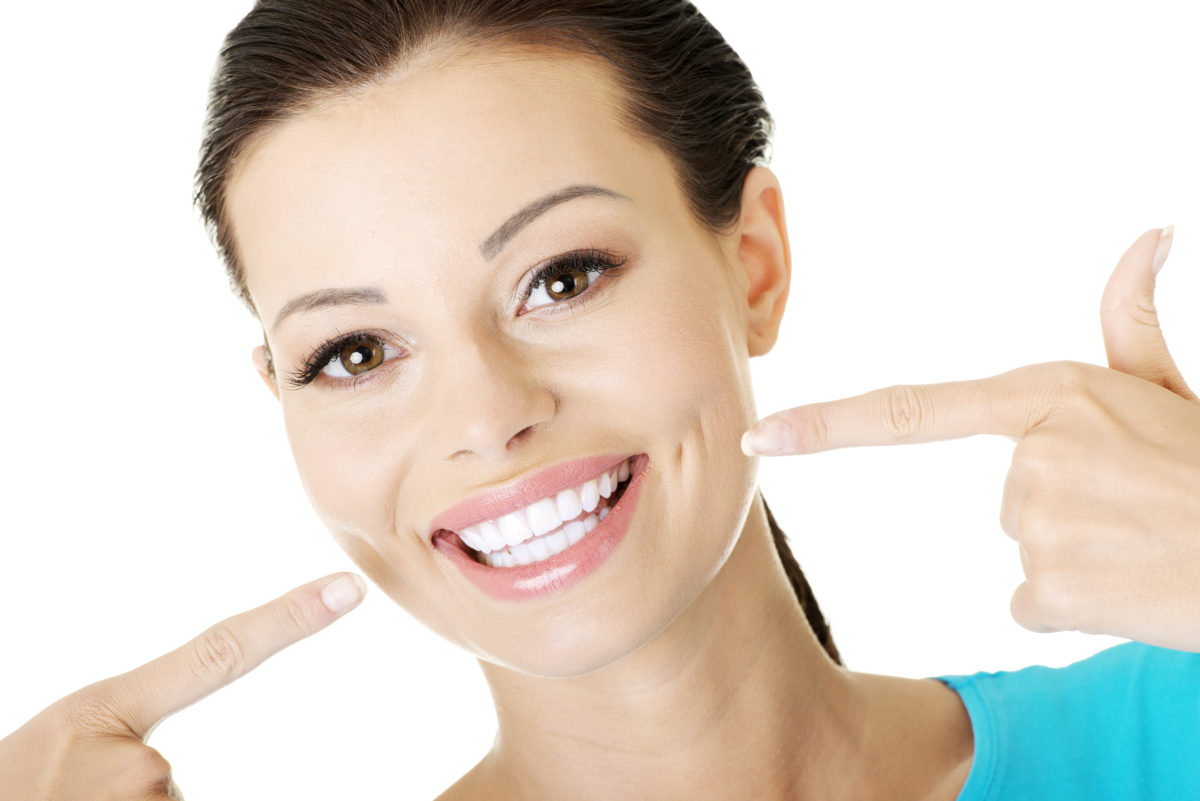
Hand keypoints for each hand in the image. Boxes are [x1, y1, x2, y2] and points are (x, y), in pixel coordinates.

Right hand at [0, 572, 365, 798]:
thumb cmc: (12, 789)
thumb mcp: (61, 746)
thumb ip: (122, 744)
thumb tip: (161, 769)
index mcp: (104, 711)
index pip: (218, 653)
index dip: (288, 621)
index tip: (347, 589)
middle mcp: (138, 761)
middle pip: (172, 777)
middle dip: (137, 796)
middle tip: (75, 800)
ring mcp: (146, 799)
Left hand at [743, 227, 1199, 651]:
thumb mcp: (1173, 388)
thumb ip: (1132, 319)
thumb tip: (1152, 231)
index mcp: (1046, 398)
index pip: (910, 410)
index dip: (827, 424)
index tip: (760, 435)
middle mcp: (1029, 456)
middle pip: (1005, 496)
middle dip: (1060, 507)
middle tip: (1135, 506)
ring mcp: (1035, 522)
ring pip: (1021, 548)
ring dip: (1075, 553)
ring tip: (1142, 540)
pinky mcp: (1048, 587)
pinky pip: (1030, 602)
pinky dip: (1072, 602)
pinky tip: (1128, 584)